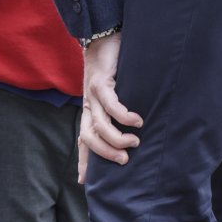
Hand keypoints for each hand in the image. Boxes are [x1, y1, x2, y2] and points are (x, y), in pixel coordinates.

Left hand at [77, 31, 141, 183]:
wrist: (104, 38)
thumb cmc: (113, 69)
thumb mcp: (114, 95)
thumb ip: (118, 112)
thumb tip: (134, 130)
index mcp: (90, 111)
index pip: (84, 140)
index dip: (84, 162)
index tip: (84, 183)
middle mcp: (88, 105)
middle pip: (89, 137)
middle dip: (105, 153)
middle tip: (124, 162)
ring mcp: (92, 94)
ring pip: (99, 124)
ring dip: (116, 137)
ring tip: (135, 142)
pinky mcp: (101, 81)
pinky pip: (110, 104)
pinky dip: (123, 115)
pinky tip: (136, 120)